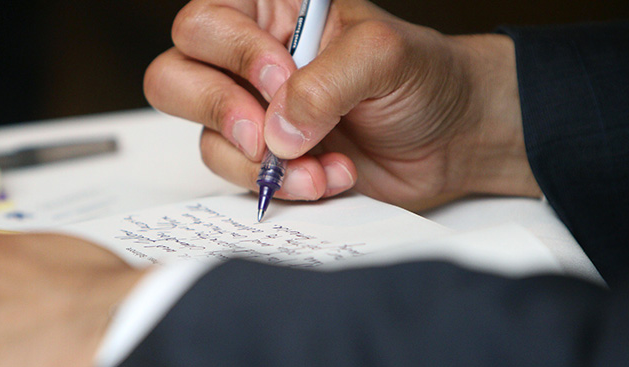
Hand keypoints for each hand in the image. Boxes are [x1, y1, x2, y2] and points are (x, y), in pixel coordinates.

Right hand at [144, 0, 541, 209]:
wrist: (454, 137)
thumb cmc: (423, 77)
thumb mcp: (383, 56)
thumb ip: (325, 82)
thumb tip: (277, 130)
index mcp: (271, 14)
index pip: (205, 22)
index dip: (232, 53)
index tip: (281, 78)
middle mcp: (250, 64)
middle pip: (174, 78)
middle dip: (219, 111)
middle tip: (268, 135)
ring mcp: (256, 117)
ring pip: (206, 138)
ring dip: (261, 163)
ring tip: (320, 166)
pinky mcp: (270, 163)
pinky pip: (242, 179)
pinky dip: (283, 187)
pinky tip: (330, 178)